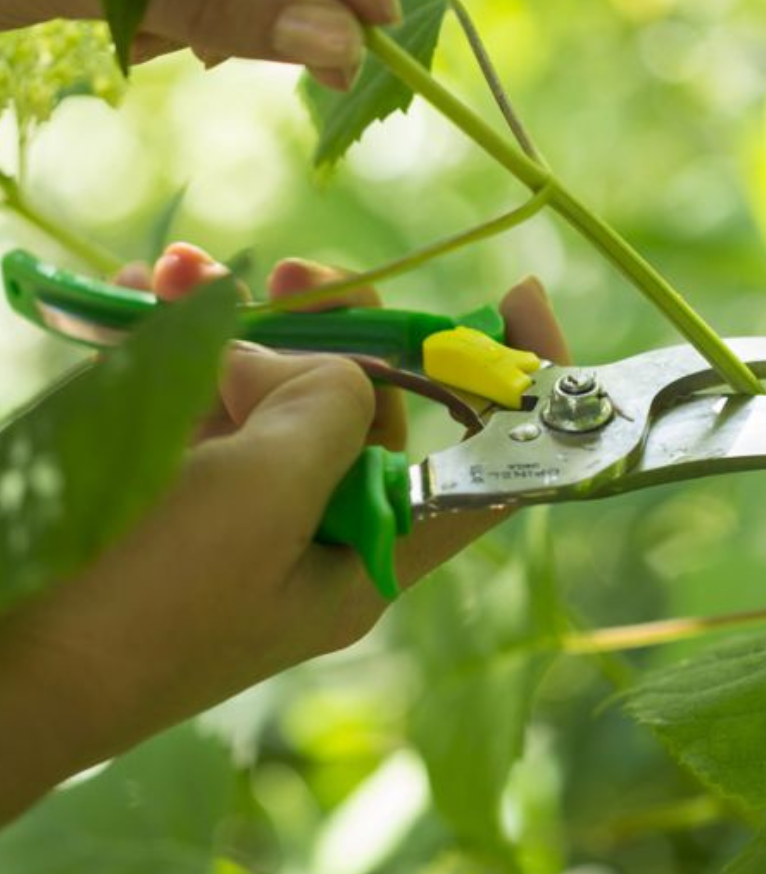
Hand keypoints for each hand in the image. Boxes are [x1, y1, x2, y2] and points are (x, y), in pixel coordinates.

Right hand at [0, 244, 567, 822]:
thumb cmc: (141, 602)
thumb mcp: (262, 500)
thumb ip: (327, 415)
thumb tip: (325, 369)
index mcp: (372, 555)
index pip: (482, 470)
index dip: (516, 387)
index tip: (518, 297)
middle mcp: (320, 530)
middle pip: (368, 408)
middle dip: (340, 329)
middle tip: (299, 274)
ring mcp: (245, 507)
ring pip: (277, 392)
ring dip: (243, 324)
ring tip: (182, 271)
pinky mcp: (178, 486)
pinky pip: (202, 400)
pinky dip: (181, 346)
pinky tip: (141, 292)